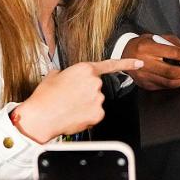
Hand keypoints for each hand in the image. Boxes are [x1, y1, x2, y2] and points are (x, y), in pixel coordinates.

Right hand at [15, 58, 142, 141]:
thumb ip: (65, 72)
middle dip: (86, 93)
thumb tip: (64, 75)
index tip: (139, 63)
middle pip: (97, 88)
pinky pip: (95, 114)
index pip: (111, 65)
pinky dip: (87, 116)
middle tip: (70, 98)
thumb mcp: (53, 75)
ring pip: (96, 102)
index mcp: (85, 69)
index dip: (128, 64)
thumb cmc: (45, 97)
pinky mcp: (98, 114)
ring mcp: (98, 98)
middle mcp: (95, 82)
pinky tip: (74, 115)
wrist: (40, 117)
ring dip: (86, 105)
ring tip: (69, 107)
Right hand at [122, 33, 179, 89]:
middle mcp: (144, 62)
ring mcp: (144, 76)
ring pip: (170, 82)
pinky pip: (165, 87)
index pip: (174, 53)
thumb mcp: (161, 38)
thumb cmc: (145, 44)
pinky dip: (177, 84)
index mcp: (148, 47)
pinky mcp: (146, 84)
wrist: (126, 53)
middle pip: (172, 71)